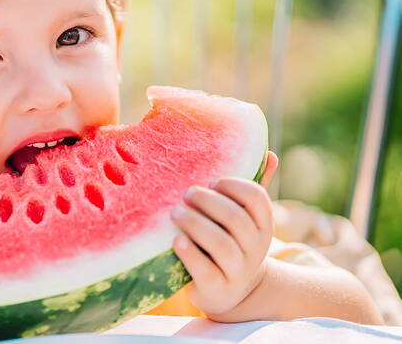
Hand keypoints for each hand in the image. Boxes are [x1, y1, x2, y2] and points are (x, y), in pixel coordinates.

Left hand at [170, 152, 278, 316]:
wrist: (227, 290)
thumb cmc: (230, 241)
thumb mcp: (243, 218)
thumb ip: (253, 188)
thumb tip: (269, 154)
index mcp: (262, 224)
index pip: (256, 197)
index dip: (233, 185)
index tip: (212, 182)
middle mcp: (255, 248)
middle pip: (235, 218)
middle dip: (208, 202)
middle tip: (186, 194)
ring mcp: (238, 270)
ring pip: (221, 244)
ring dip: (195, 224)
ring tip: (175, 213)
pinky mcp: (218, 288)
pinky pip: (206, 270)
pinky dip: (190, 254)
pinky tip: (176, 240)